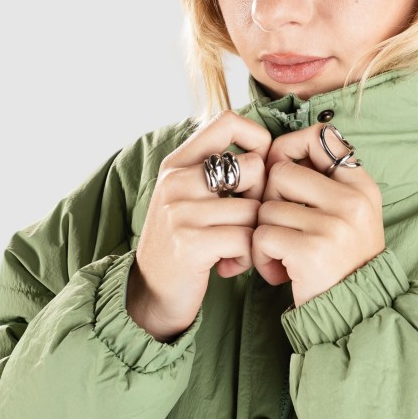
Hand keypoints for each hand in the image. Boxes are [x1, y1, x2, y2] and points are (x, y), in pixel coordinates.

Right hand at [130, 111, 271, 339]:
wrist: (149, 296)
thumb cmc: (181, 244)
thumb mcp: (188, 198)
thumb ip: (216, 172)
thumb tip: (268, 152)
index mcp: (177, 163)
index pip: (227, 122)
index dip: (258, 139)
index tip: (261, 171)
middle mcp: (176, 181)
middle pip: (254, 166)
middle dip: (263, 198)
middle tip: (248, 223)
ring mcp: (181, 211)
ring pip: (255, 209)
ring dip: (255, 236)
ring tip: (237, 250)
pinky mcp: (191, 242)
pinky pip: (246, 239)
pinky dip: (248, 257)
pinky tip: (231, 266)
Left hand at [251, 124, 385, 307]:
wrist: (355, 316)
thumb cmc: (341, 263)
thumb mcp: (347, 216)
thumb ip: (322, 183)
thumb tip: (274, 153)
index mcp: (361, 186)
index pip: (320, 136)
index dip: (288, 148)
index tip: (279, 170)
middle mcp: (352, 201)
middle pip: (281, 171)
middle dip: (269, 200)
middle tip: (279, 228)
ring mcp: (333, 225)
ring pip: (266, 207)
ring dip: (264, 236)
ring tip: (282, 257)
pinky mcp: (311, 250)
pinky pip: (262, 236)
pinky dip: (261, 257)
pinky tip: (278, 273)